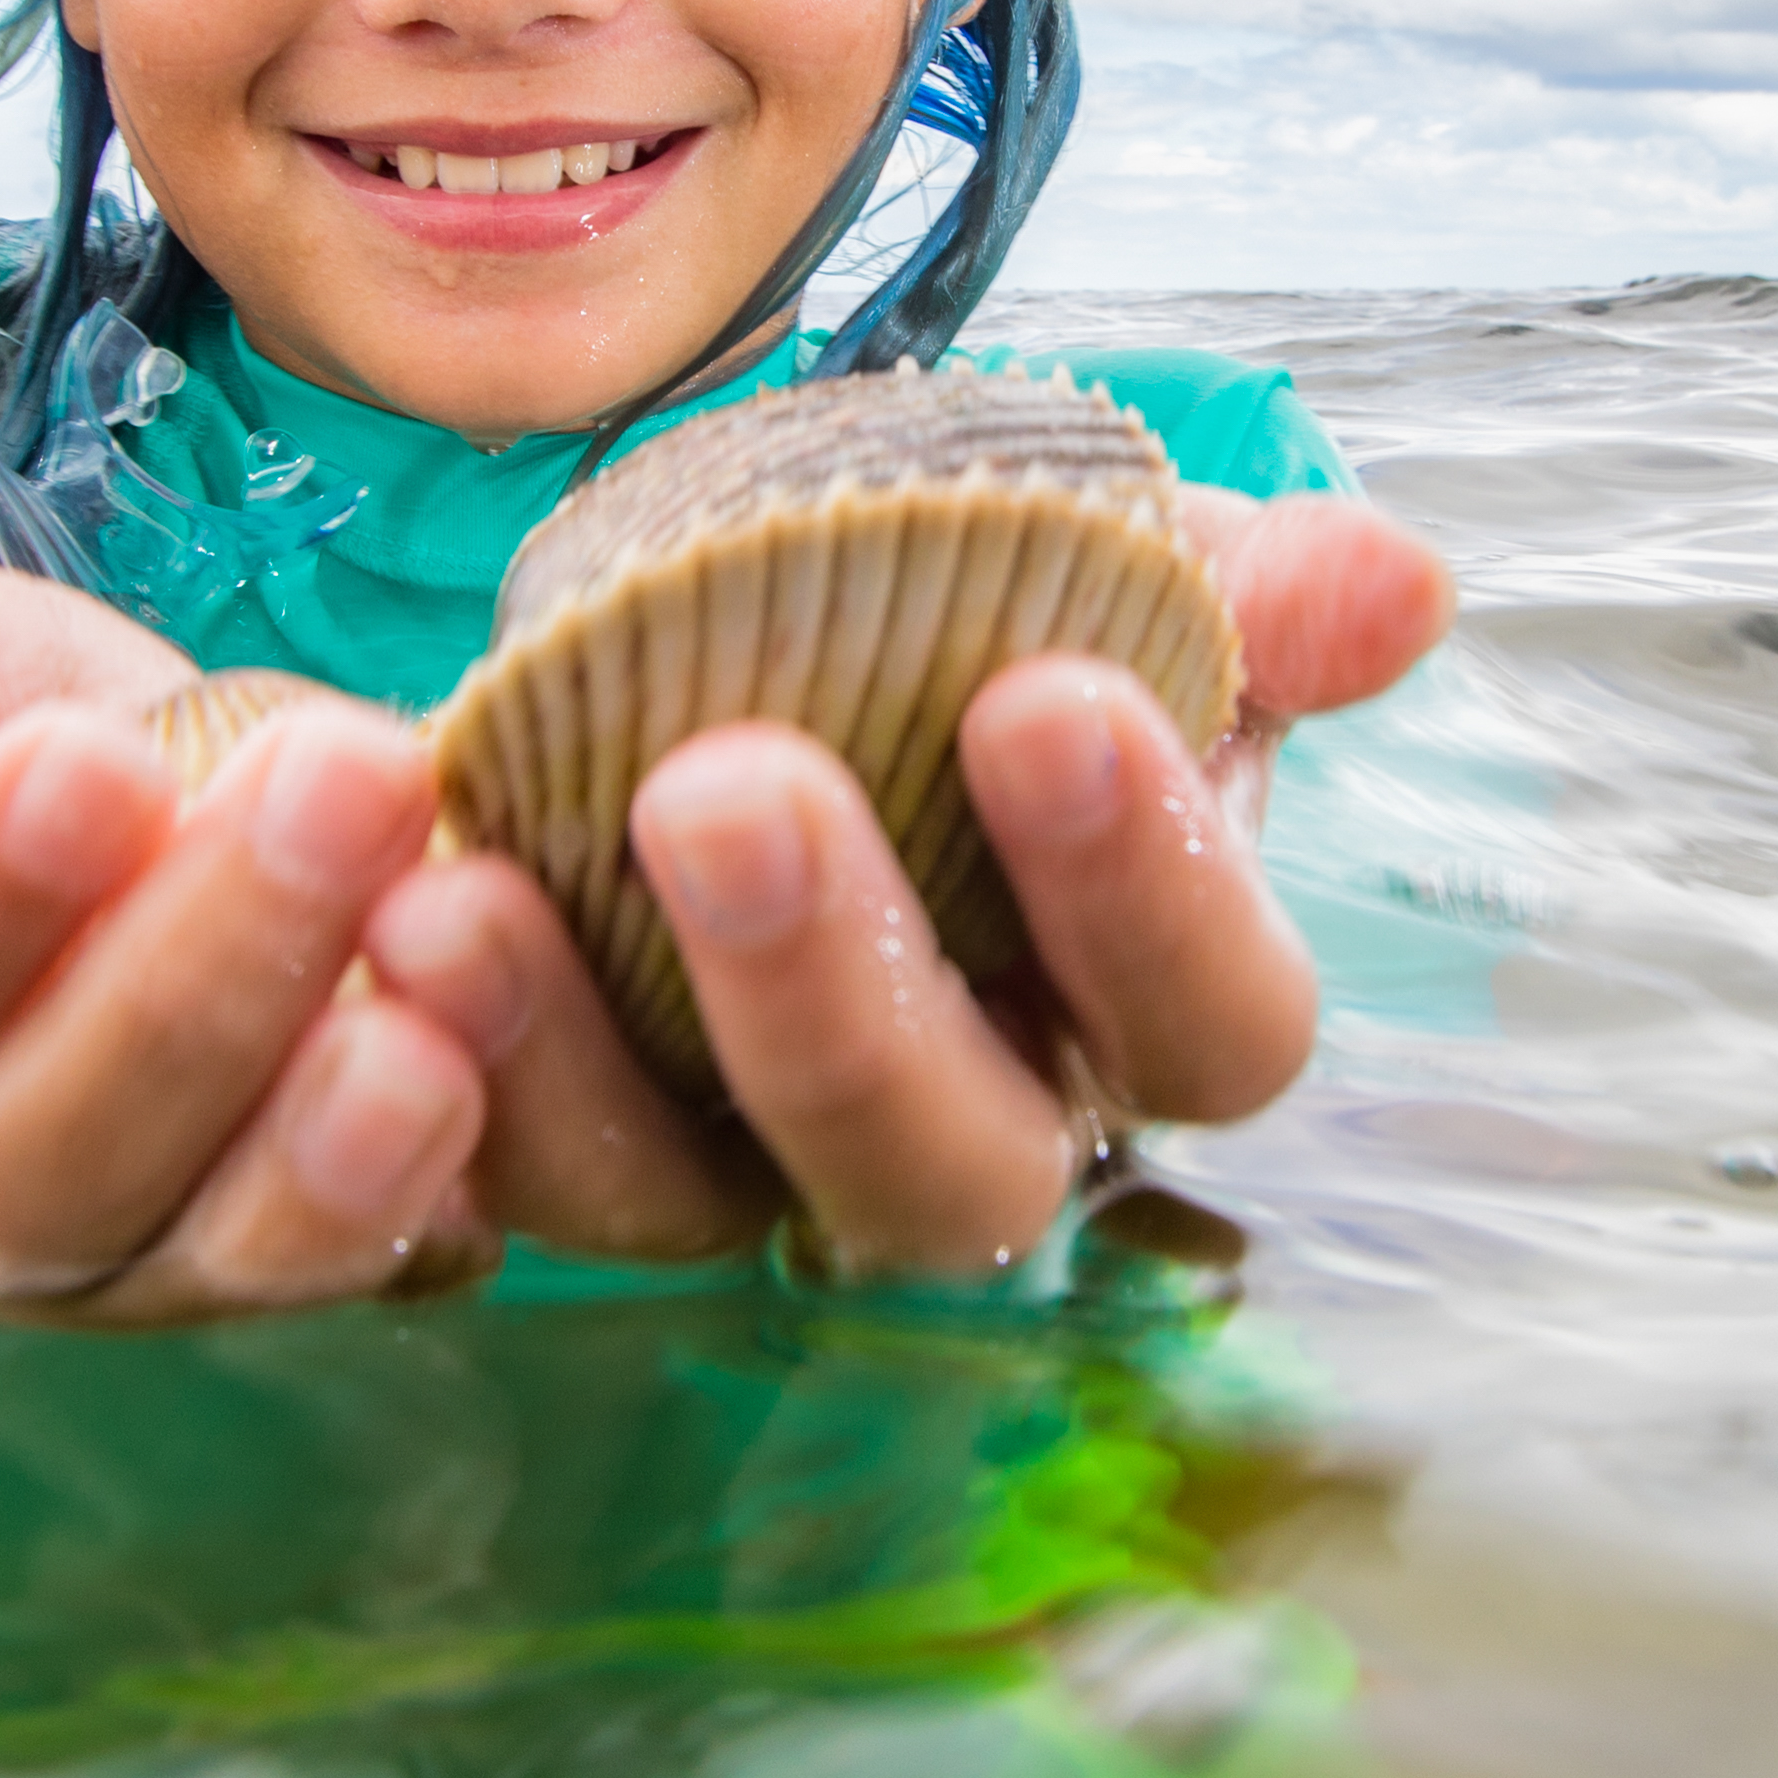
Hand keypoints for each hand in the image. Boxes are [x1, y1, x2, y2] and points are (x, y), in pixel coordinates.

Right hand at [0, 560, 508, 1320]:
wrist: (291, 816)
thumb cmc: (95, 755)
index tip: (91, 761)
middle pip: (9, 1174)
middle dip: (179, 983)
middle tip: (336, 785)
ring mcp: (131, 1272)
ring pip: (190, 1248)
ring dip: (316, 1111)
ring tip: (438, 940)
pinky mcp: (312, 1278)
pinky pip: (360, 1273)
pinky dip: (431, 1169)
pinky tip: (486, 1051)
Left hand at [360, 489, 1457, 1276]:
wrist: (740, 633)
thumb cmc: (961, 624)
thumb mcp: (1097, 575)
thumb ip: (1233, 590)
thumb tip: (1400, 582)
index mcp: (1142, 1001)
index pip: (1212, 1022)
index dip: (1151, 885)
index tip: (1049, 694)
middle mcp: (970, 1126)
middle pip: (951, 1164)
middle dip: (839, 985)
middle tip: (729, 785)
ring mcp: (752, 1166)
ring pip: (691, 1202)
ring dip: (579, 1056)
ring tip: (474, 890)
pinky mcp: (562, 1154)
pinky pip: (494, 1169)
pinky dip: (432, 1064)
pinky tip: (377, 918)